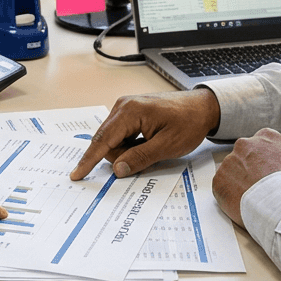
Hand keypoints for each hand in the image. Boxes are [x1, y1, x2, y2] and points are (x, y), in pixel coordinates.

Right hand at [69, 88, 220, 179]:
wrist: (203, 107)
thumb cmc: (188, 122)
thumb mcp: (167, 146)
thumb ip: (139, 158)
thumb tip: (117, 169)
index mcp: (130, 111)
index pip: (102, 140)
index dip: (89, 160)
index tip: (77, 174)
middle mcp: (123, 106)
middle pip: (106, 141)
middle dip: (120, 156)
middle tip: (148, 156)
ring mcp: (126, 108)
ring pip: (113, 140)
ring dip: (128, 151)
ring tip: (153, 146)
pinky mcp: (131, 113)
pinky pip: (121, 135)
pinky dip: (131, 145)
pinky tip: (149, 142)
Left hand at [212, 128, 280, 225]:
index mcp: (267, 137)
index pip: (261, 143)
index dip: (264, 159)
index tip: (266, 170)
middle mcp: (245, 144)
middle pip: (243, 155)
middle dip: (248, 169)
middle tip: (258, 187)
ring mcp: (229, 161)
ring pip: (231, 171)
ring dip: (238, 182)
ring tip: (252, 198)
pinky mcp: (218, 179)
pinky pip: (221, 186)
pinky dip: (228, 195)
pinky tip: (241, 203)